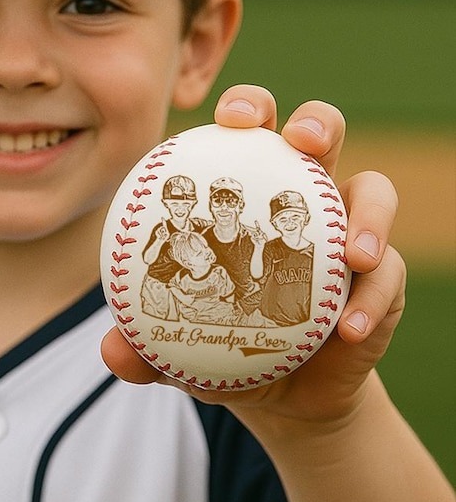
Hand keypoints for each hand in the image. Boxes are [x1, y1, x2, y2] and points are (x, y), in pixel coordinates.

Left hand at [100, 85, 405, 427]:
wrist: (281, 391)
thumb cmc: (221, 344)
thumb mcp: (176, 348)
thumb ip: (145, 345)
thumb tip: (112, 351)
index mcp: (248, 195)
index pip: (248, 136)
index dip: (244, 110)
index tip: (228, 118)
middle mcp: (301, 199)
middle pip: (319, 134)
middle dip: (314, 123)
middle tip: (299, 141)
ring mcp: (346, 233)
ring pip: (374, 191)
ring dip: (369, 212)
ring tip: (353, 253)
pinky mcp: (380, 277)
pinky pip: (387, 275)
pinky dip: (372, 299)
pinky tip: (347, 328)